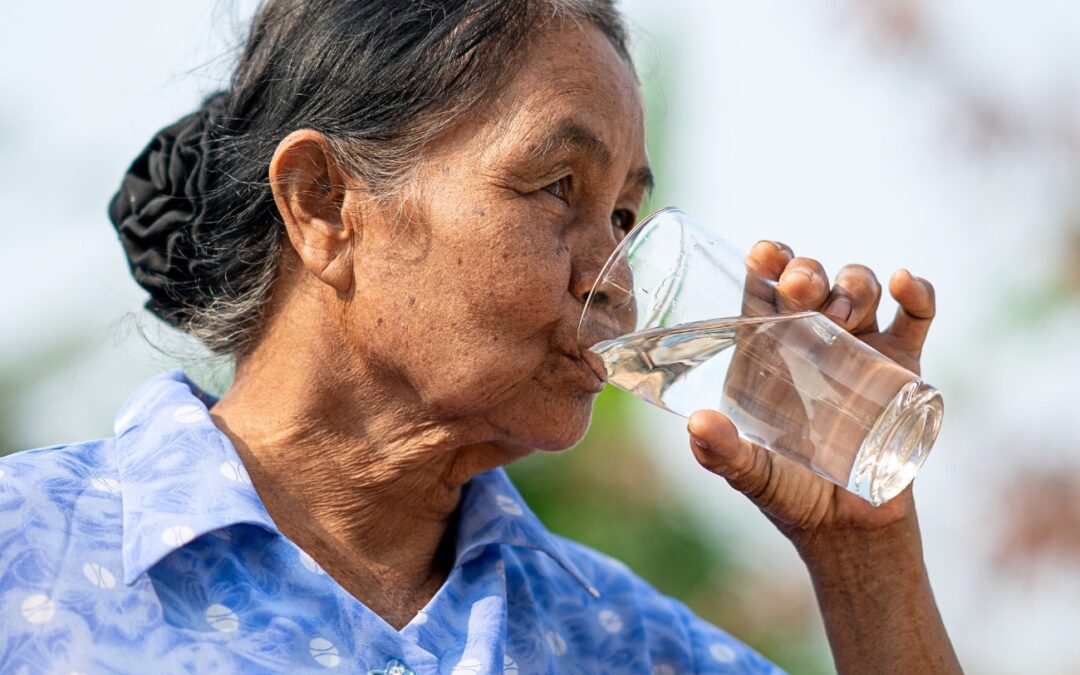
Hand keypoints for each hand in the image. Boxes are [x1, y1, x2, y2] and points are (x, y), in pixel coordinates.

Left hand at [687, 241, 937, 550]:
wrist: (849, 527)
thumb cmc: (790, 493)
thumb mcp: (752, 473)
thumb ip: (723, 454)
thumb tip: (698, 425)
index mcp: (768, 350)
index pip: (764, 289)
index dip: (766, 261)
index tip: (764, 256)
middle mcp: (812, 339)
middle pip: (811, 280)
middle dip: (807, 270)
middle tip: (801, 288)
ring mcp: (860, 347)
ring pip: (859, 289)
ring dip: (853, 282)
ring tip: (843, 312)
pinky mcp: (903, 367)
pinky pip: (915, 319)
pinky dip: (916, 294)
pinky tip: (904, 284)